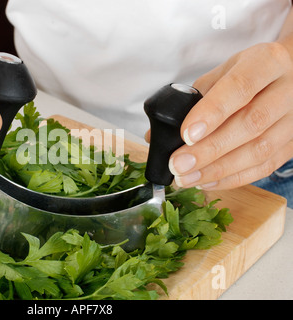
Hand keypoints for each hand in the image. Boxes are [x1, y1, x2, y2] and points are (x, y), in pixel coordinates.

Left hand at [168, 42, 292, 189]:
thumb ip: (193, 100)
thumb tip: (157, 135)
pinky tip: (207, 181)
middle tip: (179, 165)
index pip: (240, 87)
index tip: (186, 135)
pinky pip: (266, 166)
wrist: (291, 73)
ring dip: (218, 170)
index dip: (212, 113)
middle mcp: (289, 88)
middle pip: (251, 123)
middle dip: (210, 150)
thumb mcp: (223, 72)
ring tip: (187, 178)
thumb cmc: (251, 73)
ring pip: (260, 150)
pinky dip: (233, 178)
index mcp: (268, 62)